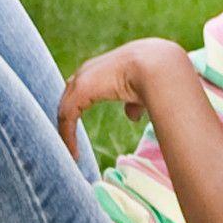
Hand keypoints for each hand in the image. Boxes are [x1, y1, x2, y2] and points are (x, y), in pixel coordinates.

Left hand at [54, 39, 181, 160]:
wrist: (155, 67)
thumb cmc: (156, 77)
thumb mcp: (143, 92)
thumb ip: (134, 103)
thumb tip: (132, 115)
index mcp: (102, 68)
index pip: (83, 88)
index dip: (79, 106)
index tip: (79, 124)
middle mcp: (88, 71)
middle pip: (69, 98)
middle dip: (69, 119)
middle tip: (69, 142)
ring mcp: (82, 79)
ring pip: (66, 110)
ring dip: (67, 132)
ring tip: (71, 153)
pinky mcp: (80, 91)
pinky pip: (67, 118)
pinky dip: (68, 137)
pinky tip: (74, 155)